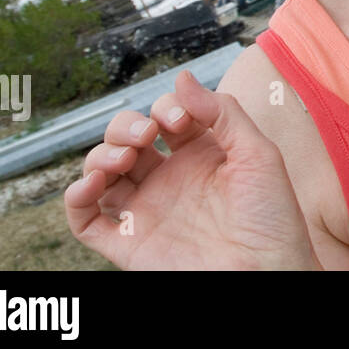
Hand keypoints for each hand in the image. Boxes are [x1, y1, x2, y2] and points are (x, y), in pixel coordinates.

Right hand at [65, 69, 319, 269]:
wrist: (267, 271)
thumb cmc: (272, 217)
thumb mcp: (258, 153)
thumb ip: (222, 112)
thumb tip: (182, 77)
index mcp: (199, 155)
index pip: (165, 116)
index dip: (166, 107)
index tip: (180, 119)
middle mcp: (168, 180)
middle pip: (126, 139)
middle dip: (125, 125)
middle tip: (145, 135)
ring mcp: (147, 210)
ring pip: (101, 173)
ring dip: (100, 155)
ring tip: (124, 157)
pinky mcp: (129, 243)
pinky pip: (86, 221)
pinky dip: (75, 199)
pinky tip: (90, 184)